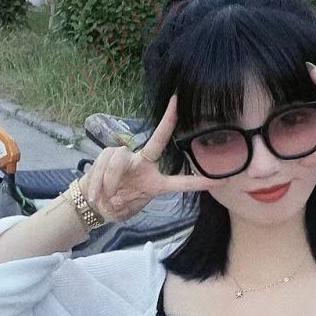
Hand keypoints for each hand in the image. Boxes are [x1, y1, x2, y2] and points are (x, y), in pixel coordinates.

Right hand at [78, 94, 226, 221]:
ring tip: (103, 197)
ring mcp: (127, 158)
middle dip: (167, 123)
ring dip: (109, 180)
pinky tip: (96, 194)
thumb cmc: (115, 206)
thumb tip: (117, 199)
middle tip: (175, 104)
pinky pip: (104, 163)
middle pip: (157, 142)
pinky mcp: (109, 154)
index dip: (199, 182)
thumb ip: (123, 206)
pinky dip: (98, 181)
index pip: (181, 182)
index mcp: (155, 183)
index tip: (221, 181)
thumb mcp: (123, 211)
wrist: (93, 203)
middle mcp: (144, 165)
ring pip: (120, 159)